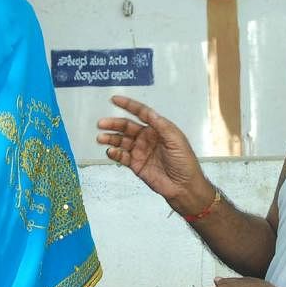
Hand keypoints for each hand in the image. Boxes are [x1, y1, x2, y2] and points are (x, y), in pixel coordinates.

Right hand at [96, 95, 209, 214]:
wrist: (184, 186)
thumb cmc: (184, 161)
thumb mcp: (175, 139)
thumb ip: (161, 125)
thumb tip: (149, 112)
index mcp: (158, 129)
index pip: (141, 113)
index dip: (128, 105)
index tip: (115, 100)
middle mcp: (147, 138)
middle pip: (127, 127)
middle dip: (113, 124)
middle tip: (101, 123)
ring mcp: (140, 151)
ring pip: (121, 141)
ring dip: (111, 138)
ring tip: (100, 138)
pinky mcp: (136, 165)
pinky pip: (122, 156)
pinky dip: (114, 153)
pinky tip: (111, 152)